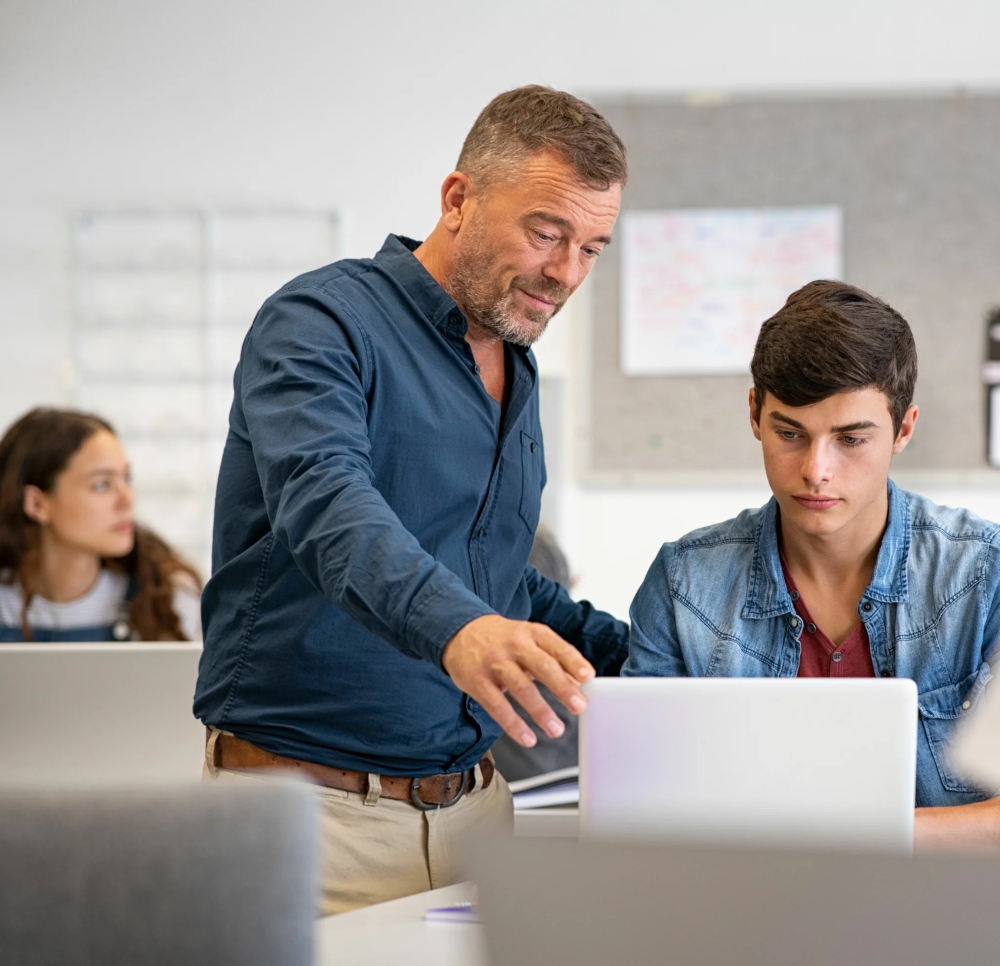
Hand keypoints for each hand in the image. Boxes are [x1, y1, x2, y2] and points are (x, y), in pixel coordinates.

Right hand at [441, 614, 594, 746]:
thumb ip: (554, 661)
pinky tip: (528, 738)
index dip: (573, 662)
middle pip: (542, 666)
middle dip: (562, 688)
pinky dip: (514, 725)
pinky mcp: (477, 681)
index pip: (556, 646)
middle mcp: (514, 645)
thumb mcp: (530, 641)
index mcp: (531, 633)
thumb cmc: (503, 639)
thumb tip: (579, 684)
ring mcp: (494, 663)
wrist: (460, 631)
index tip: (588, 677)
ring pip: (521, 688)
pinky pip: (497, 706)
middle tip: (579, 707)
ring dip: (541, 712)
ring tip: (556, 730)